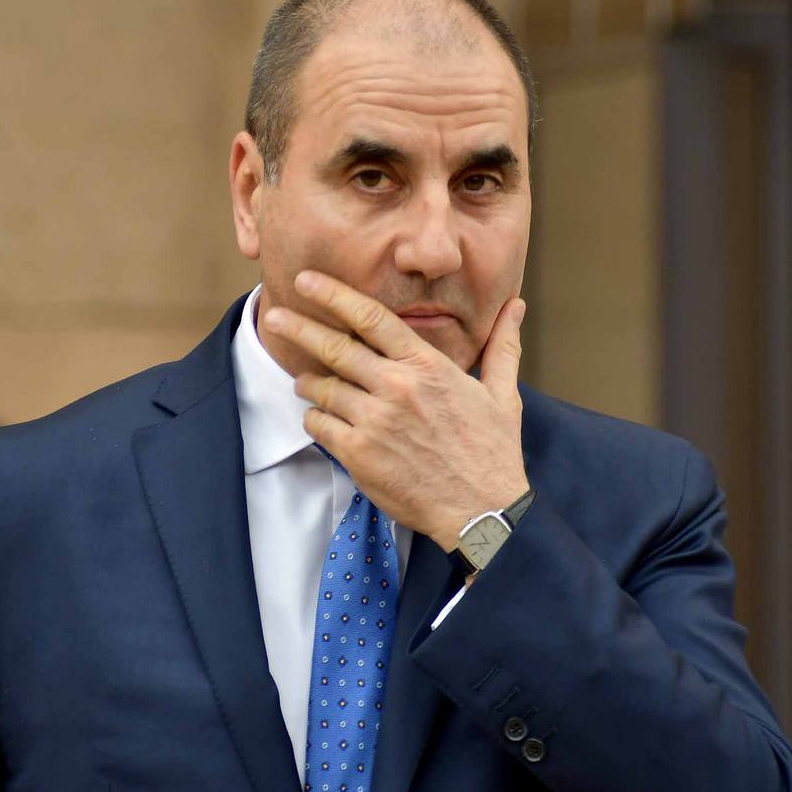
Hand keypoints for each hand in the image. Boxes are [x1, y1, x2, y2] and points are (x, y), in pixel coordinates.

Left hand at [262, 270, 529, 550]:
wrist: (483, 511)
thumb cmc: (492, 452)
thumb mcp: (504, 394)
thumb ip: (503, 346)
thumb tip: (516, 306)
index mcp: (428, 365)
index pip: (370, 317)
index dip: (333, 294)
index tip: (307, 280)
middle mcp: (396, 387)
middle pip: (333, 347)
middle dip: (299, 328)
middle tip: (275, 316)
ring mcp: (374, 421)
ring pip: (321, 388)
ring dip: (309, 383)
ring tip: (307, 382)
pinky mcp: (358, 454)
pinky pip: (319, 425)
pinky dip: (315, 419)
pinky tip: (323, 419)